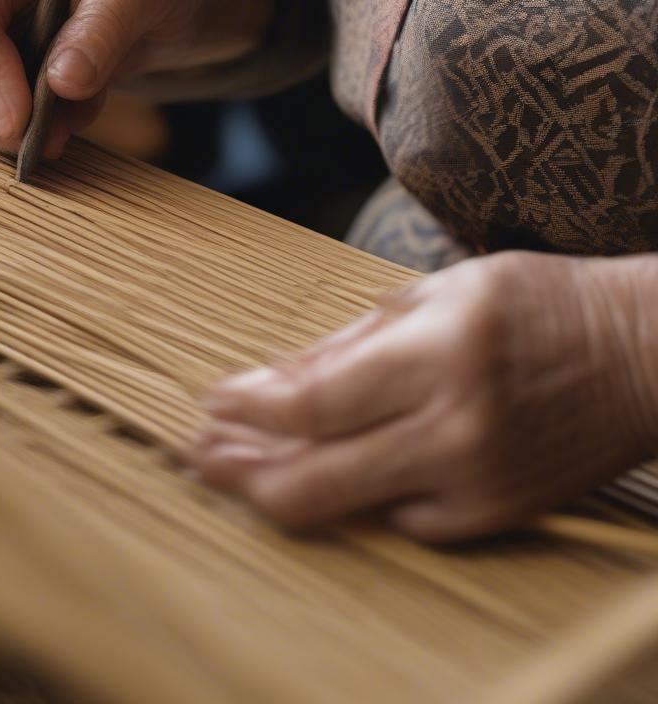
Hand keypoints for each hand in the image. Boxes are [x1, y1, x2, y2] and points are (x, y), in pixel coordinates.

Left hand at [193, 251, 657, 542]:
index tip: (211, 404)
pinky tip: (318, 481)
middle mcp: (455, 429)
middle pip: (316, 478)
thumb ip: (352, 340)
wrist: (642, 356)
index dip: (249, 411)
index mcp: (438, 354)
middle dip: (241, 471)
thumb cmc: (535, 304)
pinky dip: (352, 500)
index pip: (313, 402)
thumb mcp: (439, 291)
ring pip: (350, 509)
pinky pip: (400, 521)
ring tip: (234, 474)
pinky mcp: (495, 515)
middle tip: (198, 457)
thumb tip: (274, 379)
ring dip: (280, 490)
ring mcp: (478, 483)